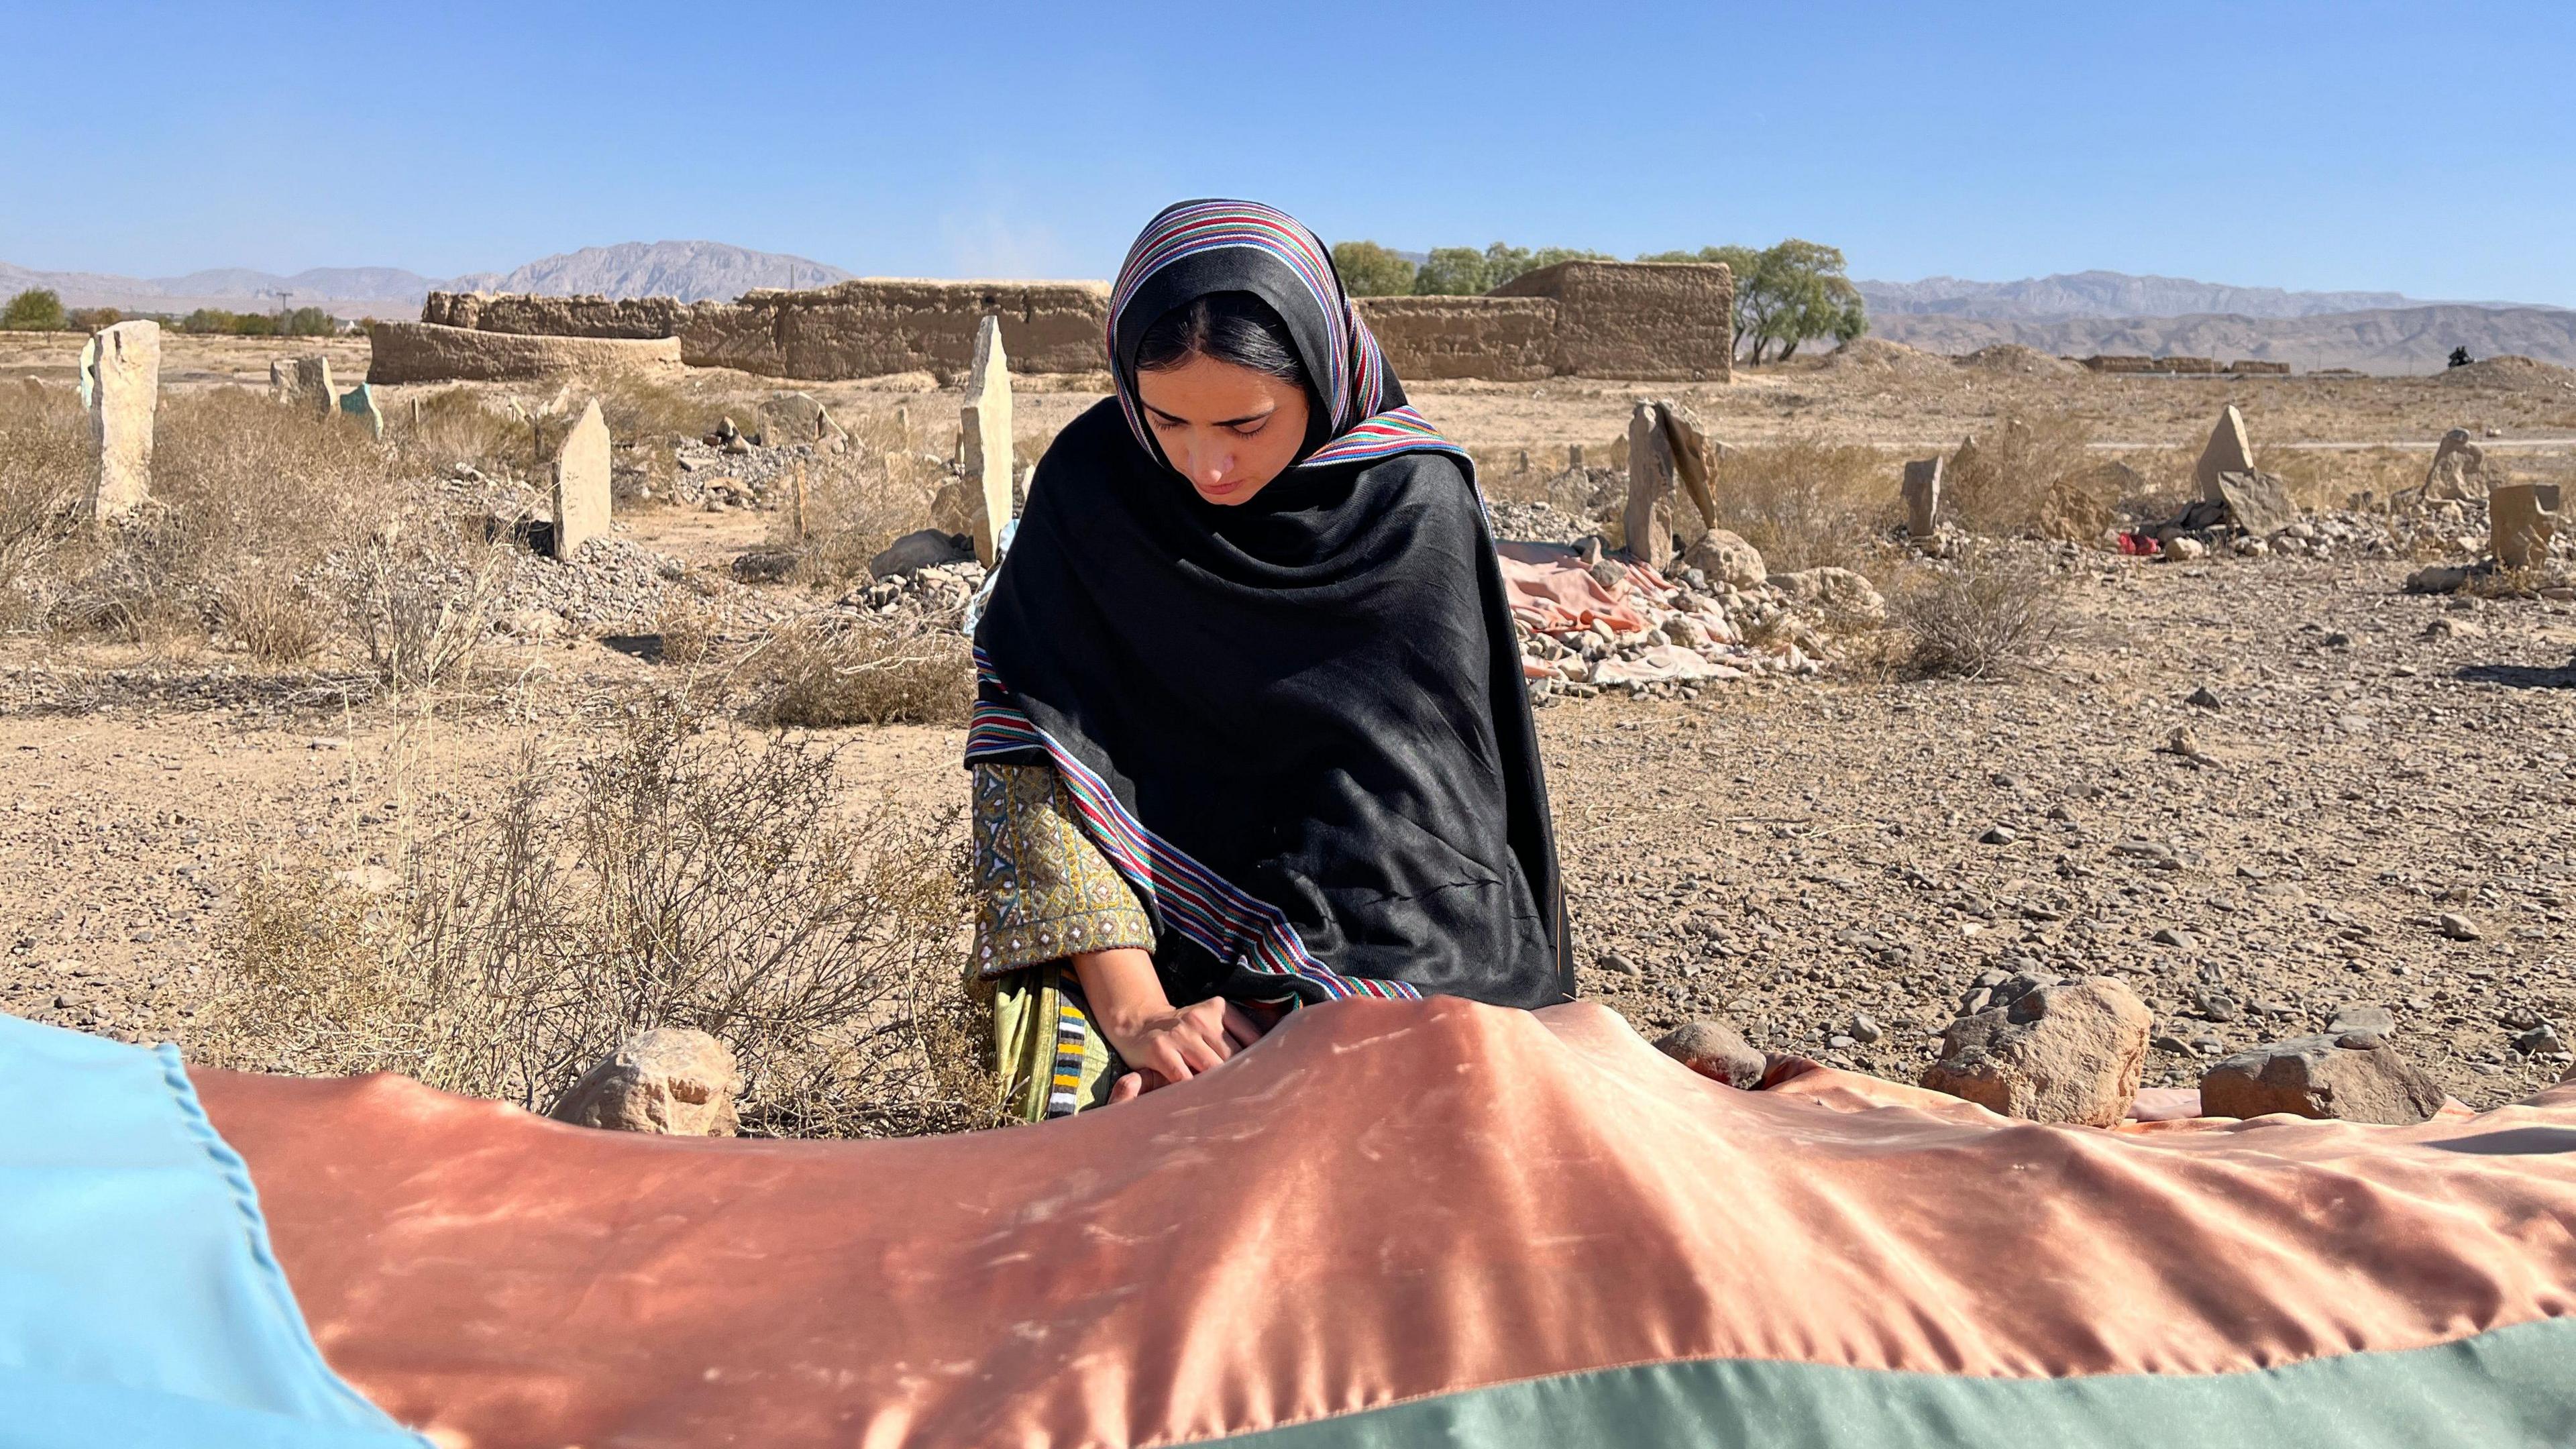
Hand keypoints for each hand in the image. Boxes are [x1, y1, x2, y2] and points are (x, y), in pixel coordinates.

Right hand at [1072, 948, 1270, 1103]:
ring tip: (1236, 1113)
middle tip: (1259, 1107)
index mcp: (1220, 1009)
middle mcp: (1201, 1018)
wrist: (1138, 1023)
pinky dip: (1194, 1093)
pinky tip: (1202, 1106)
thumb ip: (1238, 1037)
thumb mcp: (1211, 1023)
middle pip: (1235, 1057)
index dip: (1265, 1063)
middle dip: (1245, 1082)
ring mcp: (1180, 1033)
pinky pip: (1184, 1078)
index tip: (1276, 1084)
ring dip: (1222, 1091)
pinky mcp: (1160, 1049)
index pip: (1253, 1038)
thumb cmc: (1185, 1033)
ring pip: (1212, 1069)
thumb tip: (1273, 1064)